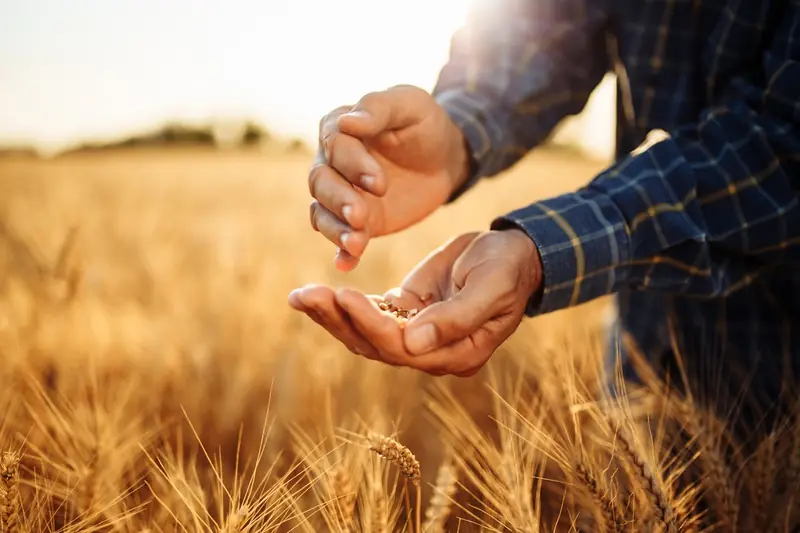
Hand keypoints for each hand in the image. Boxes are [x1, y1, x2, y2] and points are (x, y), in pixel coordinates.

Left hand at [287, 229, 541, 376]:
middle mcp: (433, 352)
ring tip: (299, 296)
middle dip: (339, 320)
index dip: (372, 325)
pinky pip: (368, 312)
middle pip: (376, 345)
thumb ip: (457, 317)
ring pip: (366, 332)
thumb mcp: (491, 287)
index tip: (344, 296)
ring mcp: (417, 333)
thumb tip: (413, 343)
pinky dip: (341, 305)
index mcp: (458, 353)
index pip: (405, 348)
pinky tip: (313, 294)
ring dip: (332, 315)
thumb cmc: (509, 268)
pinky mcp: (406, 310)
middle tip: (305, 296)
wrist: (514, 252)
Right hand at [309, 85, 470, 271]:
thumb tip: (347, 122)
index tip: (379, 182)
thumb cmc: (425, 124)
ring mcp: (342, 195)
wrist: (445, 159)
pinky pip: (340, 238)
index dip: (353, 165)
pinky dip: (341, 252)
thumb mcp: (410, 105)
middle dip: (339, 200)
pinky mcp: (358, 221)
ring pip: (322, 213)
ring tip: (356, 244)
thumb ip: (378, 108)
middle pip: (320, 182)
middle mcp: (332, 163)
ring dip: (335, 230)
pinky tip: (347, 263)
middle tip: (360, 216)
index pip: (334, 146)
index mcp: (338, 128)